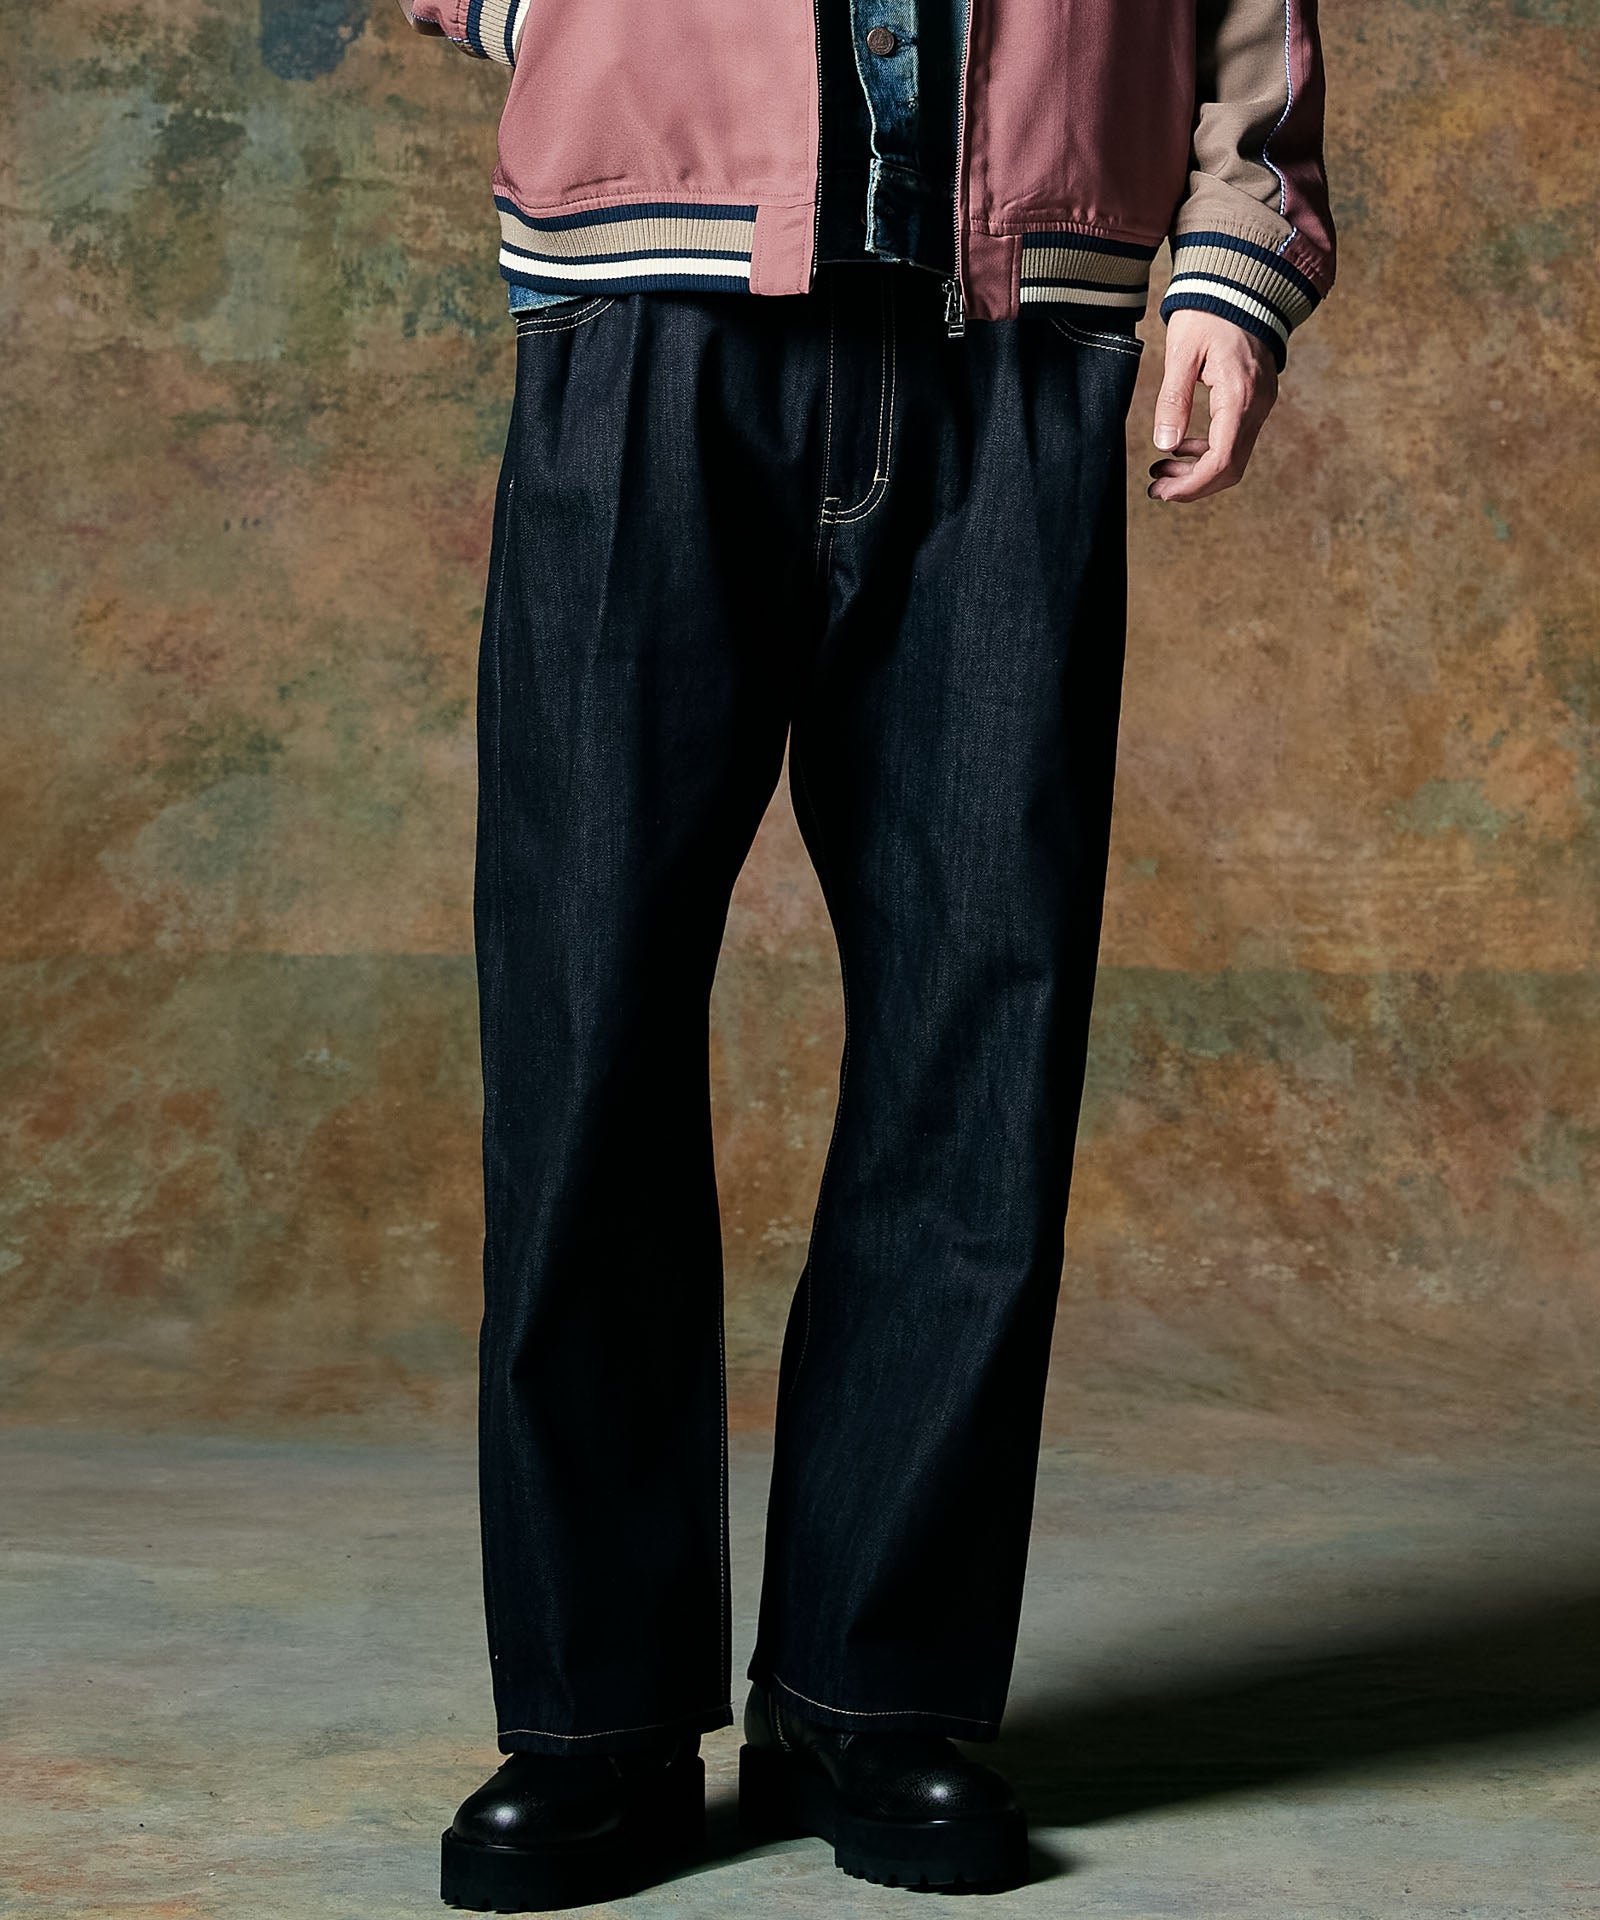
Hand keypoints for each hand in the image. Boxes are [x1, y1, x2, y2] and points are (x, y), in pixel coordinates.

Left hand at [1147, 311, 1277, 503]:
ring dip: (1199, 471)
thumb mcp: (1182, 353)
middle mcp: (1258, 405)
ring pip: (1234, 457)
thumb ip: (1173, 401)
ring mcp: (1261, 404)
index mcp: (1239, 396)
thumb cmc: (1209, 312)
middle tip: (1156, 490)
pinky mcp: (1256, 399)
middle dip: (1193, 486)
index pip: (1221, 461)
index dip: (1191, 486)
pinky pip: (1236, 439)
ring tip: (1161, 472)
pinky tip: (1181, 449)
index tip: (1159, 492)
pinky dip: (1209, 451)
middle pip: (1231, 468)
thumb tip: (1165, 445)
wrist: (1240, 283)